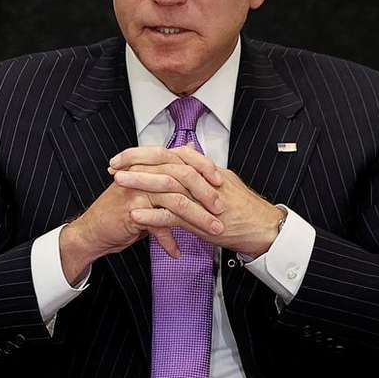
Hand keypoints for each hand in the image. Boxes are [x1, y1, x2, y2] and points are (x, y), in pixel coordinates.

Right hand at [58, 170, 223, 284]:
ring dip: (197, 218)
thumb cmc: (122, 210)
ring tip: (213, 231)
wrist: (93, 231)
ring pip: (175, 201)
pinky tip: (177, 251)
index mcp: (149, 164)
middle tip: (221, 209)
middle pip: (182, 177)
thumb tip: (192, 153)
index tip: (222, 182)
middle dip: (205, 194)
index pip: (182, 159)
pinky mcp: (131, 211)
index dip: (203, 168)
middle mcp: (144, 173)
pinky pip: (157, 225)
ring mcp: (137, 191)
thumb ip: (169, 172)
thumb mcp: (148, 187)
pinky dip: (169, 240)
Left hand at [110, 145, 282, 257]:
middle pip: (166, 162)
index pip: (171, 152)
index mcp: (206, 168)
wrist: (264, 228)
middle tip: (114, 164)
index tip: (125, 157)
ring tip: (119, 182)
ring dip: (141, 182)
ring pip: (168, 184)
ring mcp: (203, 198)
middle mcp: (204, 178)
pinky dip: (153, 214)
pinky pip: (174, 215)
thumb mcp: (223, 180)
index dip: (146, 153)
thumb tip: (187, 149)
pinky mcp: (204, 220)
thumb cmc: (243, 209)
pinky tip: (136, 213)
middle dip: (137, 162)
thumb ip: (202, 166)